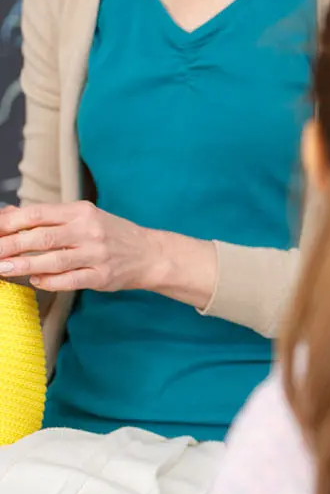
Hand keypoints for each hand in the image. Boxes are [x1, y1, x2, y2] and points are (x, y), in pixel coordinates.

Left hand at [0, 202, 203, 297]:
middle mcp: (89, 231)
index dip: (10, 223)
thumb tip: (6, 216)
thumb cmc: (111, 234)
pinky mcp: (101, 276)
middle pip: (41, 238)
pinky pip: (68, 281)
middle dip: (9, 246)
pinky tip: (35, 280)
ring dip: (22, 266)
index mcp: (82, 211)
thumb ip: (47, 217)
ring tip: (1, 269)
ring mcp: (96, 254)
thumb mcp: (83, 217)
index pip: (38, 214)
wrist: (150, 253)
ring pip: (52, 261)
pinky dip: (48, 281)